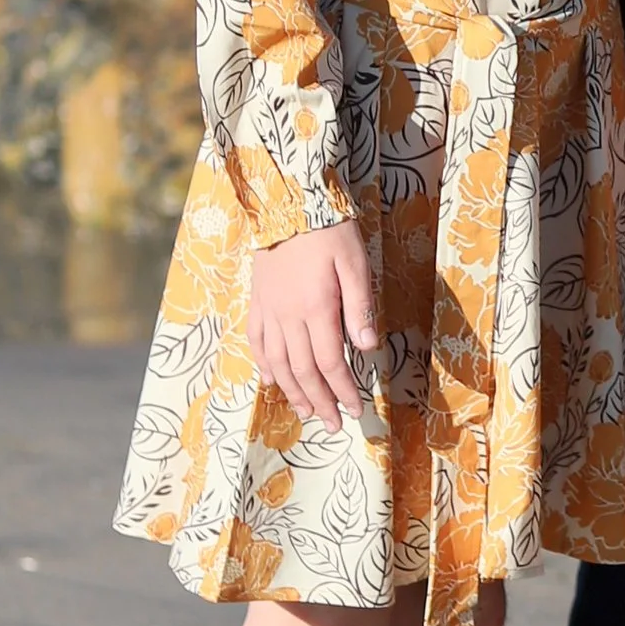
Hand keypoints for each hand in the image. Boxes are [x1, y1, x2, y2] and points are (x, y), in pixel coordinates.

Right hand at [247, 219, 377, 430]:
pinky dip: (264, 366)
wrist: (289, 201)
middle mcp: (288, 316)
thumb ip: (359, 306)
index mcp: (316, 308)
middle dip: (320, 401)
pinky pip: (257, 342)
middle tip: (333, 424)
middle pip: (303, 371)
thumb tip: (367, 349)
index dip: (343, 390)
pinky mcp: (257, 301)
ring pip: (278, 363)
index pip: (330, 363)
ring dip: (293, 393)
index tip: (355, 409)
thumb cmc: (329, 230)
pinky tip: (272, 382)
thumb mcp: (355, 263)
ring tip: (306, 413)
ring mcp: (269, 310)